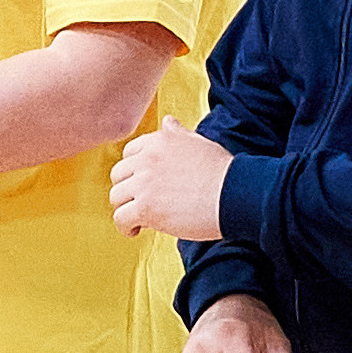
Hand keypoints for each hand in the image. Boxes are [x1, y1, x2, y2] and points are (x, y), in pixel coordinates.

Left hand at [111, 120, 232, 239]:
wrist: (235, 195)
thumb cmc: (222, 172)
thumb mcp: (200, 143)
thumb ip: (178, 134)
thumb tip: (167, 122)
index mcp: (159, 140)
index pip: (129, 153)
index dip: (134, 171)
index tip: (144, 184)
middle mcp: (147, 158)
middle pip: (118, 175)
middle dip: (127, 189)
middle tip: (142, 202)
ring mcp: (145, 182)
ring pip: (116, 197)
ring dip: (126, 208)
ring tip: (140, 218)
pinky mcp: (146, 207)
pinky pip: (120, 218)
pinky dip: (125, 227)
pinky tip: (137, 230)